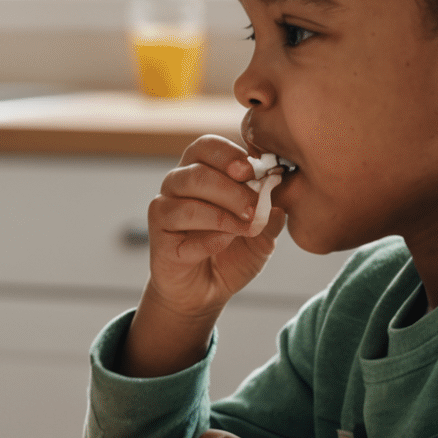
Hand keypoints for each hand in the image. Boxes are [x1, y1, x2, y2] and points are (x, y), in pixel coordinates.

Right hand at [147, 135, 285, 316]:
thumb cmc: (232, 254)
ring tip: (246, 228)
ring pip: (187, 199)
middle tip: (256, 209)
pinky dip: (208, 237)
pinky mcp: (158, 238)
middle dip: (233, 190)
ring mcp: (164, 210)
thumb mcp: (261, 236)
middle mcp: (177, 185)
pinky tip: (224, 244)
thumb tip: (279, 202)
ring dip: (223, 214)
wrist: (206, 292)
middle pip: (198, 172)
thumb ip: (270, 217)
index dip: (229, 155)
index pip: (207, 146)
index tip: (253, 173)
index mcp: (201, 171)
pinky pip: (181, 231)